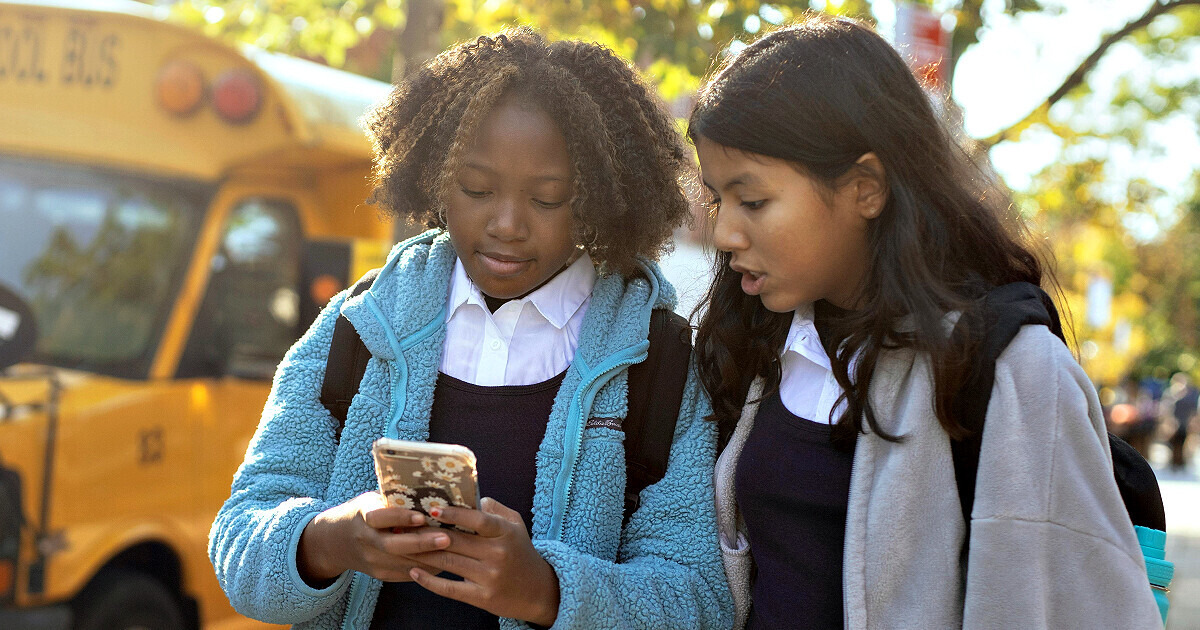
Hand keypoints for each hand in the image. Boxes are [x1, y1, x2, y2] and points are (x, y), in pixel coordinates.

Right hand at [297, 491, 451, 584]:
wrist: (337, 541)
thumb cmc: (365, 512)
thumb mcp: (373, 500)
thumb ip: (395, 500)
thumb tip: (432, 492)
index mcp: (362, 516)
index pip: (380, 518)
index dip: (400, 518)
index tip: (422, 516)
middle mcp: (365, 541)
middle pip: (393, 546)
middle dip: (422, 543)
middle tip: (447, 538)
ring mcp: (371, 561)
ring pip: (403, 563)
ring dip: (429, 559)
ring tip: (453, 552)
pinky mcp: (380, 574)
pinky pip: (405, 574)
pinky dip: (426, 569)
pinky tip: (445, 563)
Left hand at [408, 497, 560, 625]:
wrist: (538, 591)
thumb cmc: (521, 552)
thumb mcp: (516, 525)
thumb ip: (495, 509)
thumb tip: (470, 497)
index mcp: (506, 533)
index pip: (479, 520)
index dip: (455, 514)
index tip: (433, 508)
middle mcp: (498, 554)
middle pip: (457, 541)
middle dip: (429, 532)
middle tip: (407, 524)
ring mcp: (490, 577)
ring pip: (449, 562)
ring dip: (424, 553)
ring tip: (404, 544)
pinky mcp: (482, 597)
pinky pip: (450, 588)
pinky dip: (429, 581)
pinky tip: (414, 572)